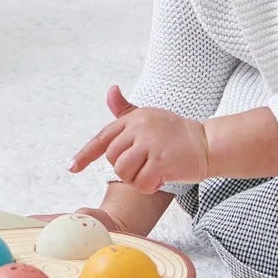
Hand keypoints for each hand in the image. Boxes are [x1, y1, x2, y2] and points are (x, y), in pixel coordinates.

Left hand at [69, 85, 209, 192]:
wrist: (206, 142)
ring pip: (123, 171)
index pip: (102, 137)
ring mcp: (150, 144)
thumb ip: (126, 110)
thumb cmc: (175, 132)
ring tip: (153, 173)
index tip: (72, 167)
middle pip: (112, 159)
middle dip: (125, 169)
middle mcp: (139, 128)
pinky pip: (141, 183)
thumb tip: (111, 90)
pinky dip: (149, 187)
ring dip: (136, 179)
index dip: (85, 154)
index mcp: (133, 118)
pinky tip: (161, 180)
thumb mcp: (148, 117)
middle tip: (145, 167)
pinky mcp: (161, 161)